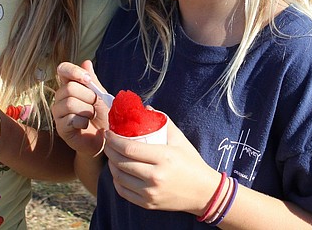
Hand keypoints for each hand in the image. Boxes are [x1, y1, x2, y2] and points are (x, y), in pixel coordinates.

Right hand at [52, 60, 108, 156]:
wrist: (105, 139)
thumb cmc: (103, 116)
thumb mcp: (101, 96)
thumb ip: (93, 81)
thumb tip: (86, 62)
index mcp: (70, 86)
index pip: (63, 70)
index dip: (72, 70)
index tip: (87, 79)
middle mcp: (60, 98)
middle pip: (69, 88)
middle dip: (88, 97)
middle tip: (95, 105)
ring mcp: (58, 113)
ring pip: (69, 103)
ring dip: (87, 110)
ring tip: (91, 116)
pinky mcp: (60, 128)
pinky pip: (70, 119)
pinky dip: (83, 122)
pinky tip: (86, 125)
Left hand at [103, 117, 220, 214]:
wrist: (204, 192)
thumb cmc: (191, 162)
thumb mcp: (180, 140)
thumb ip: (163, 122)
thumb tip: (146, 107)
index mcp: (163, 157)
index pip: (129, 148)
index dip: (114, 140)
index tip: (109, 132)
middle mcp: (155, 176)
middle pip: (121, 162)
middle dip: (110, 150)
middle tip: (108, 142)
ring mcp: (150, 192)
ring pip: (119, 177)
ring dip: (111, 165)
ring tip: (112, 156)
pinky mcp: (148, 204)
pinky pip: (124, 192)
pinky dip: (117, 181)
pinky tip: (118, 172)